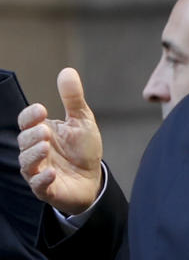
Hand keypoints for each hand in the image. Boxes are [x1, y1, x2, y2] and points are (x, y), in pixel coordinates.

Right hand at [18, 68, 103, 214]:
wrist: (93, 178)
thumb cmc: (83, 149)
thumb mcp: (82, 120)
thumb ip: (73, 98)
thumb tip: (67, 70)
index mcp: (42, 131)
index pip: (26, 121)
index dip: (30, 116)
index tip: (42, 110)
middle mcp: (36, 150)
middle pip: (24, 141)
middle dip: (32, 135)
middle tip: (45, 132)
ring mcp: (39, 170)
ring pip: (27, 163)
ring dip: (34, 154)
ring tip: (45, 146)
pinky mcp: (47, 189)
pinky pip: (38, 186)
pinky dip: (42, 179)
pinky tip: (51, 173)